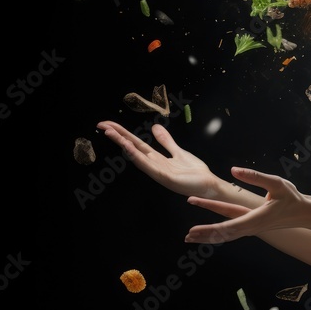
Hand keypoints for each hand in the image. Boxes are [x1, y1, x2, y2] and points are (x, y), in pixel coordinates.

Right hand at [97, 120, 219, 198]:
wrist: (208, 185)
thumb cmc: (194, 172)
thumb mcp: (178, 151)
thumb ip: (166, 141)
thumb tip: (154, 126)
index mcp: (156, 158)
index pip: (135, 143)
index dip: (122, 133)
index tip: (108, 124)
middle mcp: (153, 164)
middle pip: (132, 148)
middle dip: (117, 136)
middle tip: (102, 125)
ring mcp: (157, 171)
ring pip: (136, 156)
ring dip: (123, 144)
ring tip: (111, 133)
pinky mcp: (165, 176)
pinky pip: (148, 165)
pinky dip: (138, 156)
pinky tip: (130, 148)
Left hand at [184, 167, 309, 243]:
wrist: (304, 213)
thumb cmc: (292, 198)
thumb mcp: (276, 182)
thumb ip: (255, 176)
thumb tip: (233, 170)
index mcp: (255, 218)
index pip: (228, 225)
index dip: (209, 227)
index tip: (194, 229)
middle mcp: (251, 227)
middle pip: (224, 234)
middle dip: (204, 235)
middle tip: (186, 237)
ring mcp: (251, 229)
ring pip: (226, 235)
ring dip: (209, 236)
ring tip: (191, 237)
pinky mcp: (252, 226)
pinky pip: (231, 231)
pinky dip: (218, 233)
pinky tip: (209, 233)